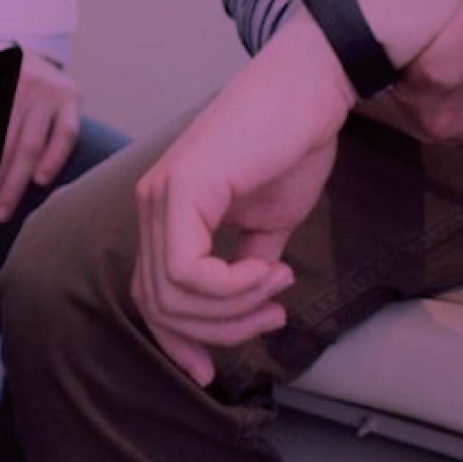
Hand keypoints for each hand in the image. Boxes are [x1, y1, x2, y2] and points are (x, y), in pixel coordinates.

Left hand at [0, 50, 81, 222]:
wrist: (22, 51)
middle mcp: (23, 79)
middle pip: (4, 140)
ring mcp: (49, 89)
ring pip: (30, 144)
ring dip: (16, 181)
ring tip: (2, 210)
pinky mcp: (71, 97)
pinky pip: (66, 134)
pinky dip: (54, 158)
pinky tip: (40, 180)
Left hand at [132, 21, 354, 386]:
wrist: (311, 90)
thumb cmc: (292, 144)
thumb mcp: (268, 222)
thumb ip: (247, 265)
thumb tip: (246, 308)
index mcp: (166, 214)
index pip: (151, 296)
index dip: (177, 342)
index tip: (213, 371)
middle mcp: (152, 205)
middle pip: (159, 306)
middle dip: (219, 331)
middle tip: (272, 317)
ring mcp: (161, 196)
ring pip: (174, 296)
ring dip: (234, 309)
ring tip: (278, 287)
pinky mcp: (181, 189)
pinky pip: (190, 272)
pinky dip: (233, 287)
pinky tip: (269, 269)